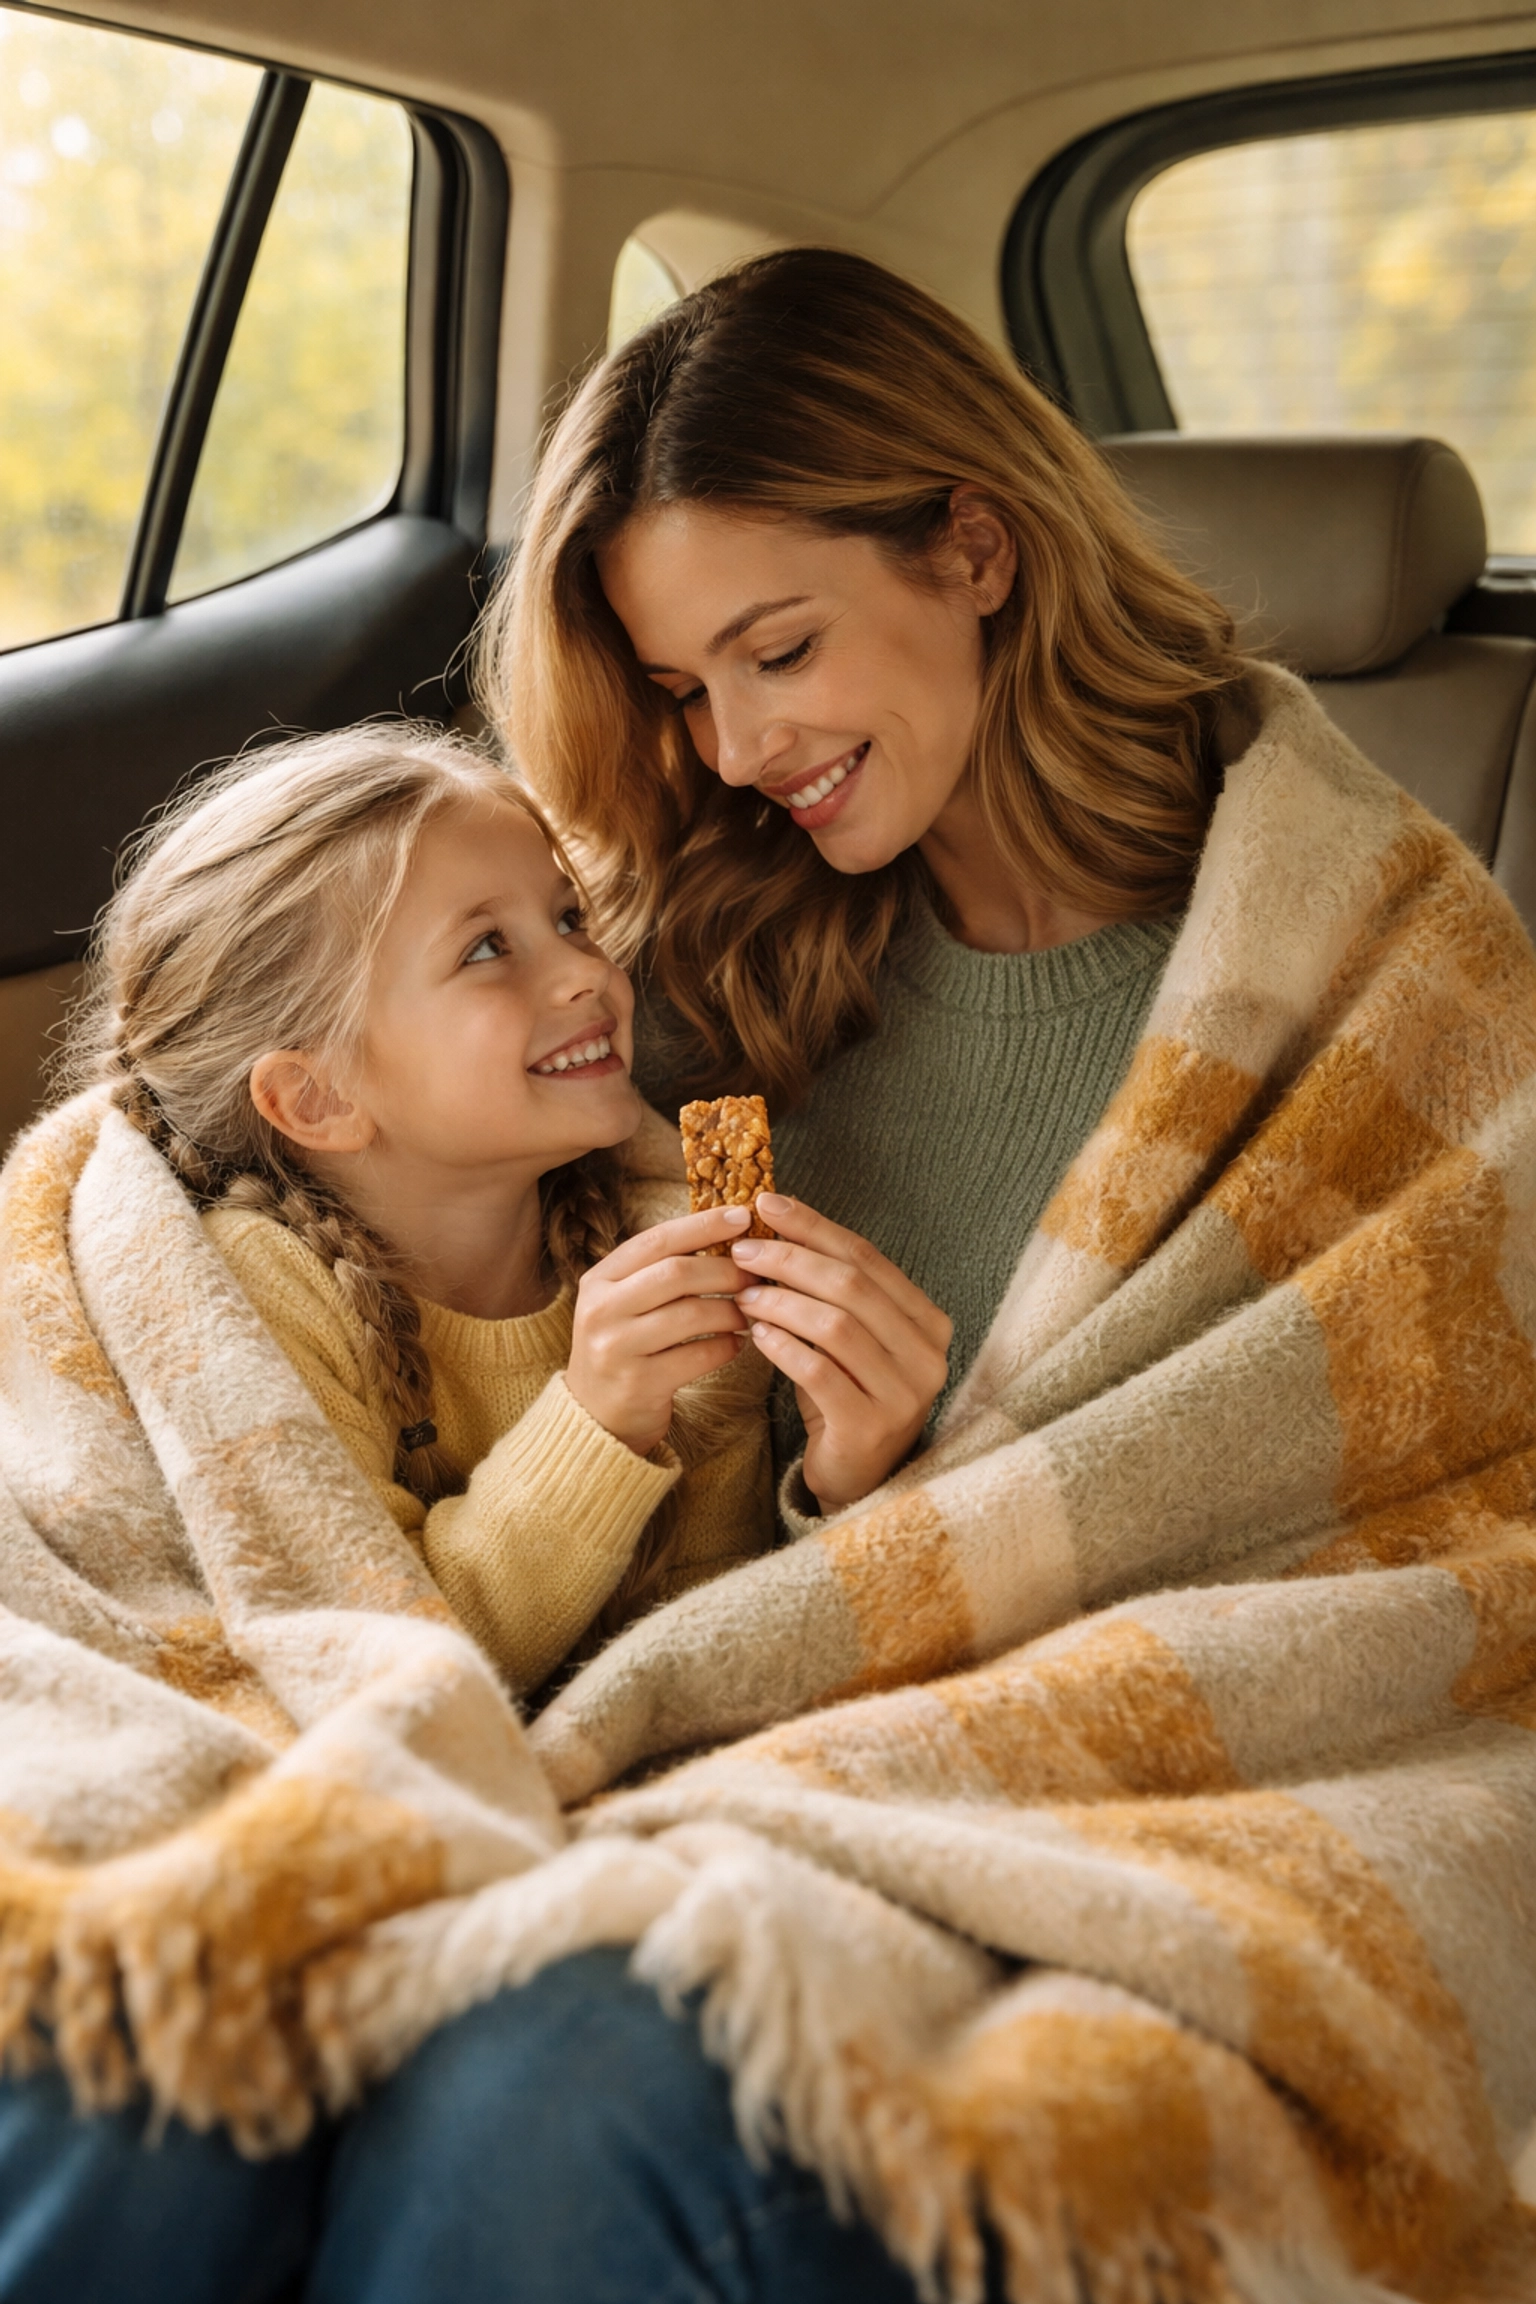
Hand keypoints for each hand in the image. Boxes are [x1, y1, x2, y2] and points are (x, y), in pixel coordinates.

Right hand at [566, 1206, 753, 1453]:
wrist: (595, 1418)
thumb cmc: (625, 1348)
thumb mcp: (625, 1303)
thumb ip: (660, 1271)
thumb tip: (726, 1235)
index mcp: (598, 1279)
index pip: (656, 1240)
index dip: (703, 1225)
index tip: (743, 1217)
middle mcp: (601, 1309)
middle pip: (676, 1273)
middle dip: (725, 1271)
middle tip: (754, 1276)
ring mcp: (616, 1348)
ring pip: (691, 1315)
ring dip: (730, 1312)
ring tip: (748, 1313)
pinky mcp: (639, 1384)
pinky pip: (698, 1356)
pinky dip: (726, 1347)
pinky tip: (736, 1345)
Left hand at [729, 1194, 950, 1512]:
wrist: (856, 1477)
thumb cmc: (845, 1393)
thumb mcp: (844, 1336)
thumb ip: (827, 1289)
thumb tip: (772, 1226)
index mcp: (927, 1321)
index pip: (868, 1257)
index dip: (814, 1226)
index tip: (767, 1204)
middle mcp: (928, 1354)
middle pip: (852, 1286)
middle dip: (791, 1260)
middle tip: (743, 1252)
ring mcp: (905, 1393)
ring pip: (836, 1325)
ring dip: (782, 1301)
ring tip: (743, 1294)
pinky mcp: (871, 1426)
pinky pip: (819, 1372)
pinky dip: (783, 1346)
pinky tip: (756, 1333)